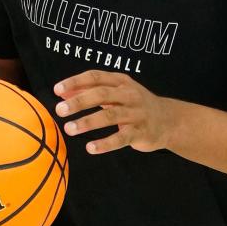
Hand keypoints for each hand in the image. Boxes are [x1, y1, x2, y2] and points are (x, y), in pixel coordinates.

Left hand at [53, 71, 172, 154]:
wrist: (169, 121)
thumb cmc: (135, 105)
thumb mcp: (115, 93)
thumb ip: (90, 92)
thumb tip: (62, 94)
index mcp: (120, 82)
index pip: (95, 77)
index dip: (76, 82)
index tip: (57, 90)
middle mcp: (129, 95)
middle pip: (101, 94)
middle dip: (79, 102)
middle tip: (60, 110)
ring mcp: (136, 114)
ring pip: (110, 116)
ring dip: (88, 122)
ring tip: (69, 129)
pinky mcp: (141, 132)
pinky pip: (121, 138)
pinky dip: (105, 143)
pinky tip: (90, 148)